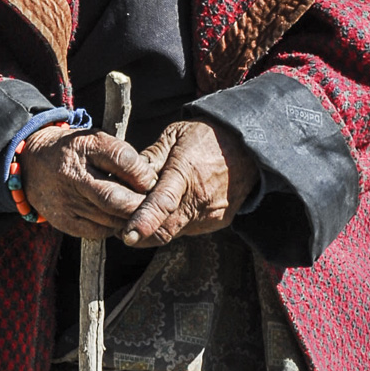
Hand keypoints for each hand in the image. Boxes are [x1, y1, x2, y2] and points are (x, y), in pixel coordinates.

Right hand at [19, 125, 157, 238]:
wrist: (31, 164)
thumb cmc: (74, 151)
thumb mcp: (94, 140)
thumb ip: (121, 156)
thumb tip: (151, 181)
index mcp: (84, 147)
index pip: (121, 159)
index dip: (142, 173)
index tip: (152, 180)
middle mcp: (73, 175)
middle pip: (115, 198)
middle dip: (140, 204)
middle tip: (155, 205)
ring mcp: (67, 201)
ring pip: (110, 218)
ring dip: (131, 218)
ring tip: (143, 215)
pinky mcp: (64, 221)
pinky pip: (99, 231)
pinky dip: (115, 227)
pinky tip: (121, 220)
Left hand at [121, 120, 257, 247]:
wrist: (249, 147)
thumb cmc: (209, 136)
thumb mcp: (175, 135)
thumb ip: (150, 157)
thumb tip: (125, 175)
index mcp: (186, 172)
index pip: (162, 203)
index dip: (144, 222)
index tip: (128, 235)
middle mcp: (201, 198)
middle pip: (164, 229)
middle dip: (140, 232)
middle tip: (120, 225)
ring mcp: (211, 214)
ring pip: (173, 233)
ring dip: (155, 229)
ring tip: (143, 213)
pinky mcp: (217, 222)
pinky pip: (187, 230)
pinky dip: (173, 224)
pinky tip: (167, 210)